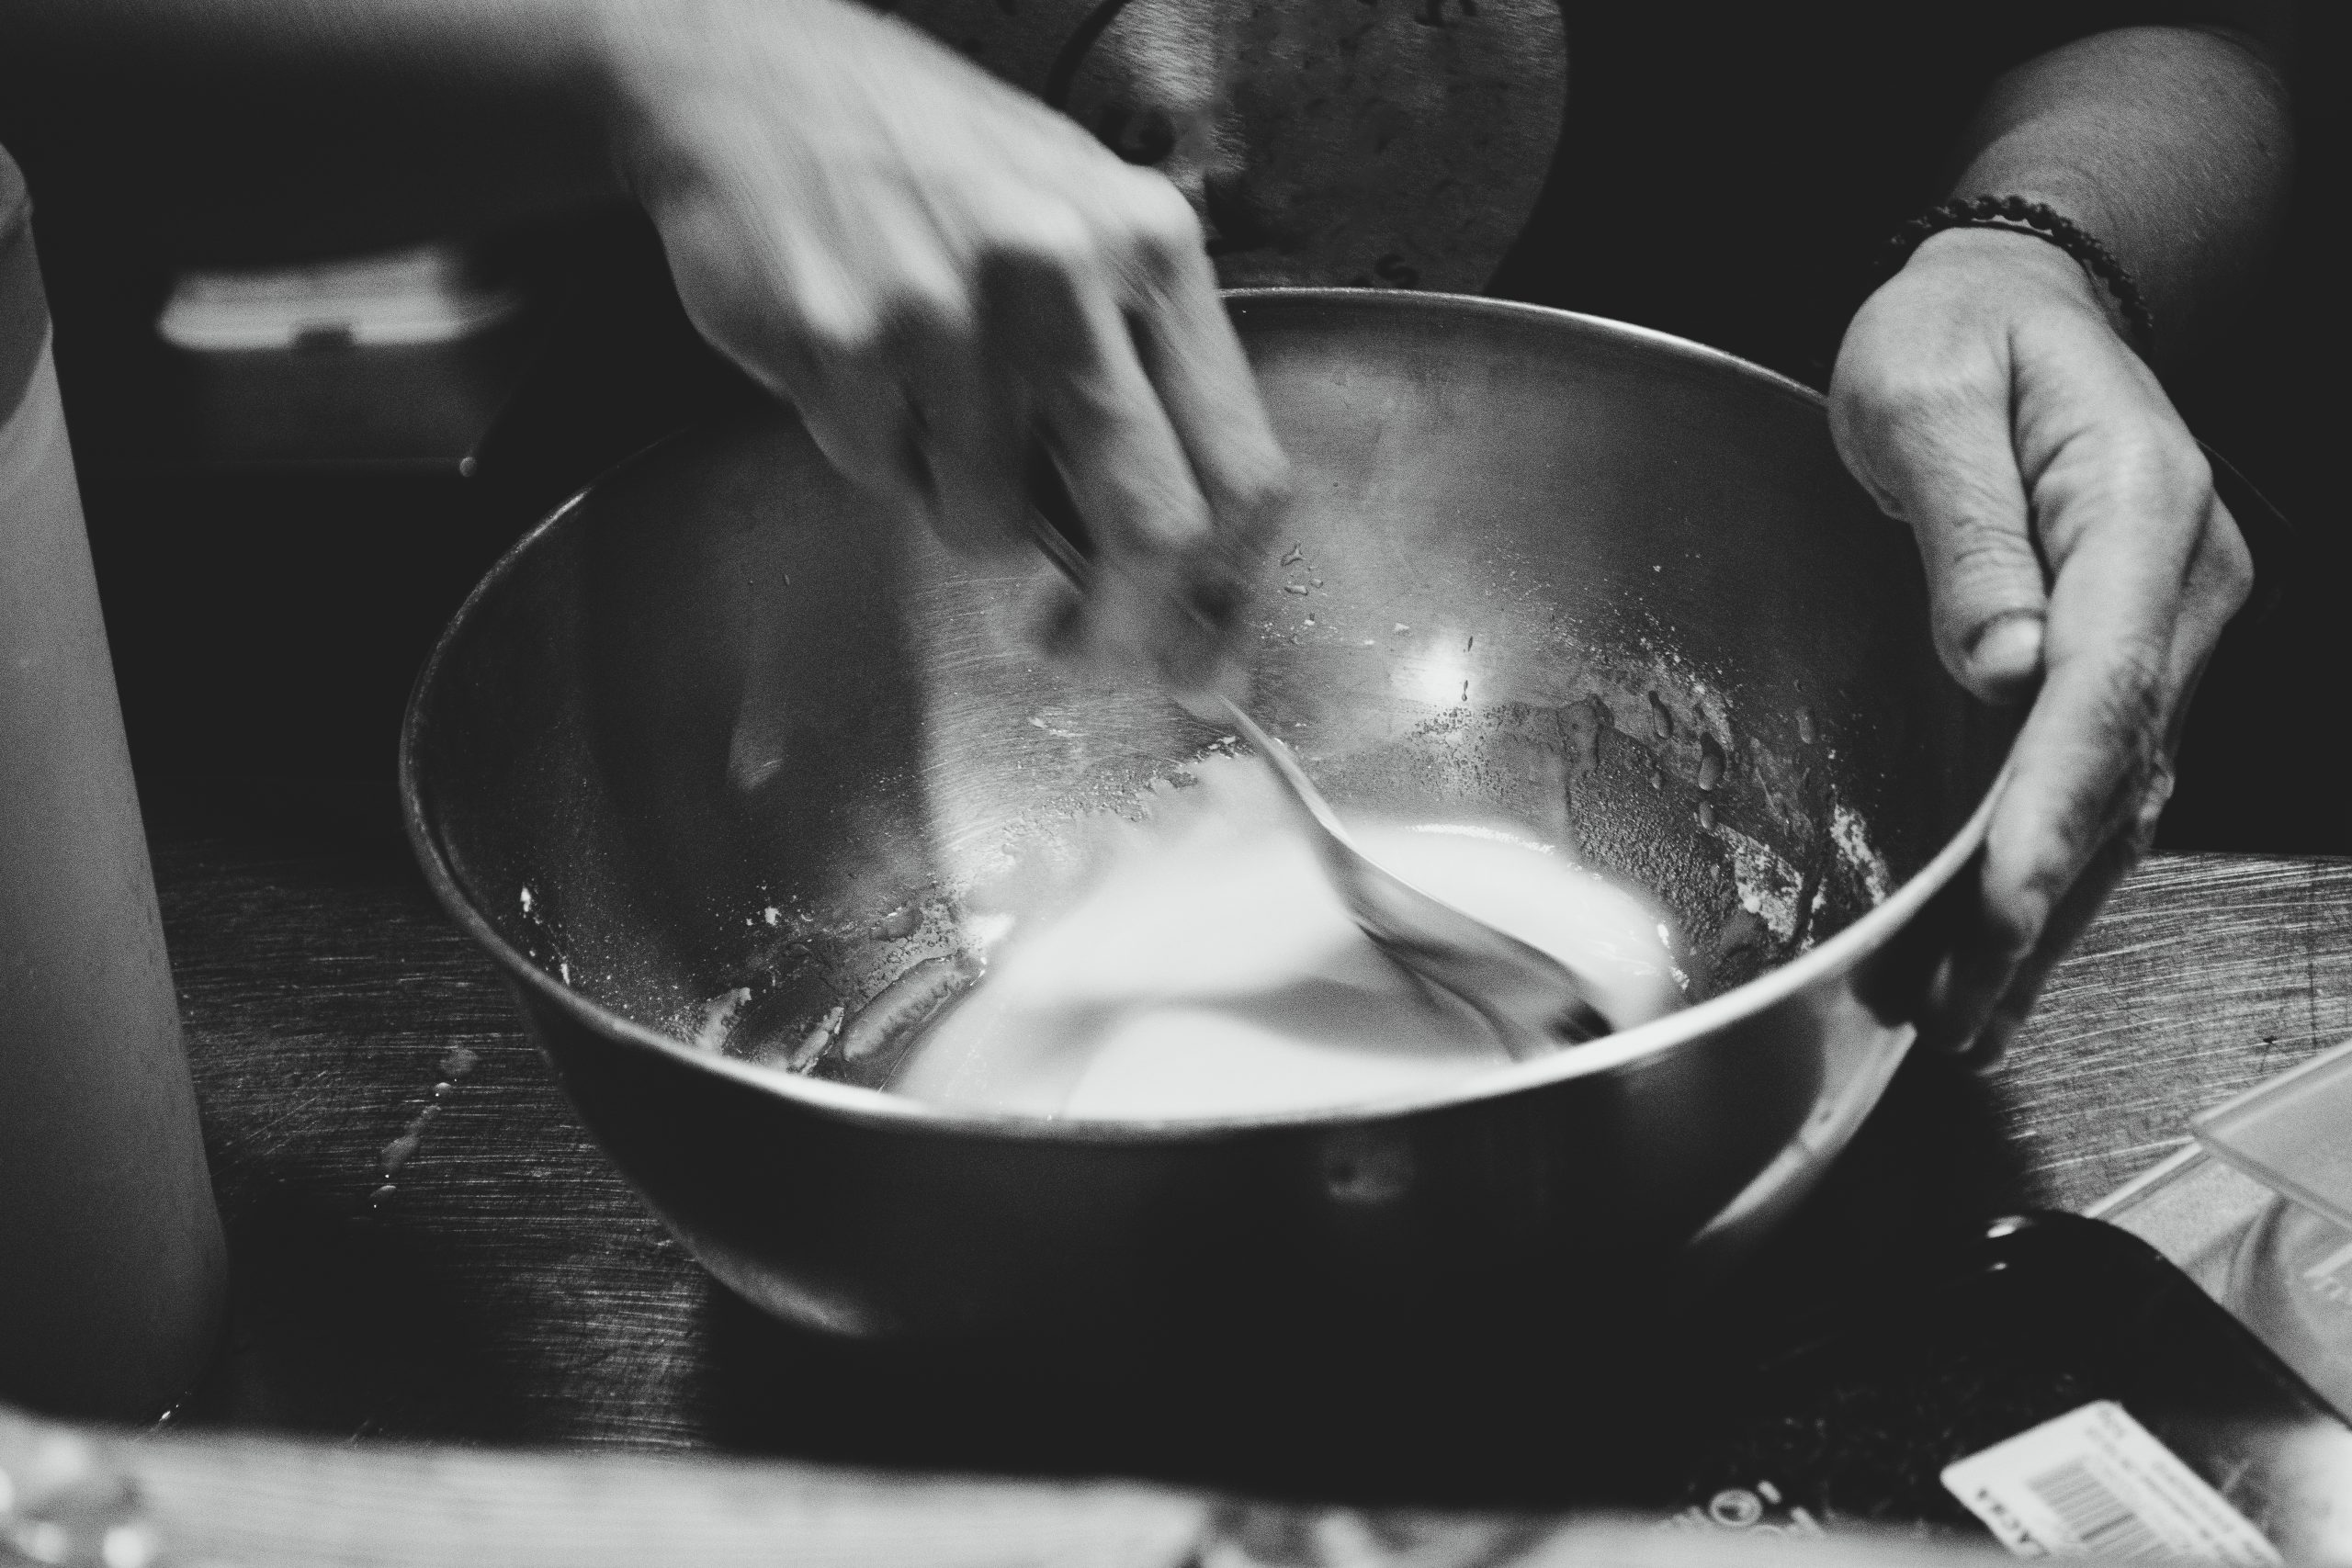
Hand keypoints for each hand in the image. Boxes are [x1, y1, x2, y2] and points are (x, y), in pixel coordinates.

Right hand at [593, 0, 1289, 688]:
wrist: (751, 82)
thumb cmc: (931, 170)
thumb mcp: (1075, 231)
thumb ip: (1139, 383)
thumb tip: (1188, 584)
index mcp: (1151, 247)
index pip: (1245, 467)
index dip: (1225, 595)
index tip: (1193, 654)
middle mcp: (1069, 272)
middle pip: (1152, 526)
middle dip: (1120, 629)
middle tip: (1076, 647)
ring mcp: (953, 308)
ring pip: (989, 525)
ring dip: (956, 506)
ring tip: (922, 405)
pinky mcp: (845, 341)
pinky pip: (880, 477)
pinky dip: (871, 453)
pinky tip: (854, 362)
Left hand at [1829, 226, 2251, 1063]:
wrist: (2013, 303)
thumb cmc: (1957, 337)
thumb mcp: (1926, 397)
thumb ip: (1964, 530)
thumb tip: (2002, 664)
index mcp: (2140, 505)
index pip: (2106, 684)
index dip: (2052, 806)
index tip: (2000, 902)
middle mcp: (2182, 581)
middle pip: (2122, 764)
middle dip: (2043, 897)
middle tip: (1962, 1006)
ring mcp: (2168, 626)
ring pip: (2121, 792)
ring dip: (2049, 907)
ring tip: (1968, 1010)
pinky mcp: (2131, 657)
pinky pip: (2098, 776)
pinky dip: (2052, 863)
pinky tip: (1999, 939)